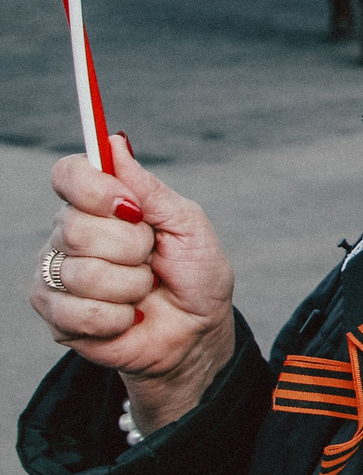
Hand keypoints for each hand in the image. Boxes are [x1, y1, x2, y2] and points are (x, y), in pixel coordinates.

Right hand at [31, 135, 235, 434]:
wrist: (195, 332)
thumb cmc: (194, 273)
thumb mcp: (186, 224)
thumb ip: (148, 188)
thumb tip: (113, 142)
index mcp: (99, 204)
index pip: (69, 174)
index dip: (93, 187)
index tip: (130, 206)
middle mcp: (69, 234)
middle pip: (76, 226)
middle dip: (131, 247)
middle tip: (150, 258)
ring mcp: (57, 275)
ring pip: (83, 272)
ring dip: (130, 286)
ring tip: (143, 290)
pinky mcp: (55, 315)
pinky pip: (79, 311)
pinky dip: (117, 317)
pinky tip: (127, 316)